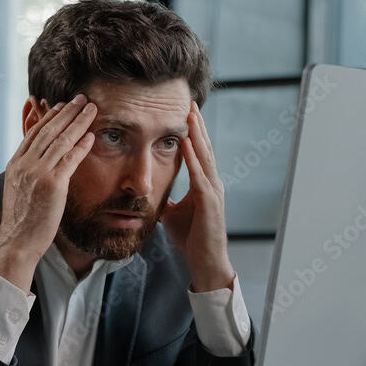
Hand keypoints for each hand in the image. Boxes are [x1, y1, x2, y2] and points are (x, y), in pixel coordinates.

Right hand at [0, 94, 96, 291]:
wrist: (18, 241)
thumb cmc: (22, 221)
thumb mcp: (19, 190)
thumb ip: (27, 173)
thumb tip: (37, 164)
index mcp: (15, 164)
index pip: (33, 134)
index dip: (48, 118)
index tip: (60, 106)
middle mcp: (25, 165)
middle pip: (48, 131)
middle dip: (66, 112)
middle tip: (80, 98)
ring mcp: (38, 173)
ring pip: (60, 141)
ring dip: (78, 122)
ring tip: (90, 109)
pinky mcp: (52, 184)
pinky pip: (70, 159)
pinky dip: (81, 145)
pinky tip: (91, 135)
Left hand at [159, 101, 234, 291]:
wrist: (205, 263)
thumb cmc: (191, 240)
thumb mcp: (174, 215)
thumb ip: (168, 200)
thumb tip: (152, 192)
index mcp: (204, 185)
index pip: (198, 153)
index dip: (192, 132)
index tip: (184, 113)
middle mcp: (212, 184)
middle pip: (204, 148)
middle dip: (196, 125)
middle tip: (189, 102)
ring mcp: (213, 192)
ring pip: (205, 157)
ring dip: (197, 134)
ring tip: (190, 114)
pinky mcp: (210, 203)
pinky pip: (200, 175)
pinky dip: (193, 158)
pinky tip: (187, 143)